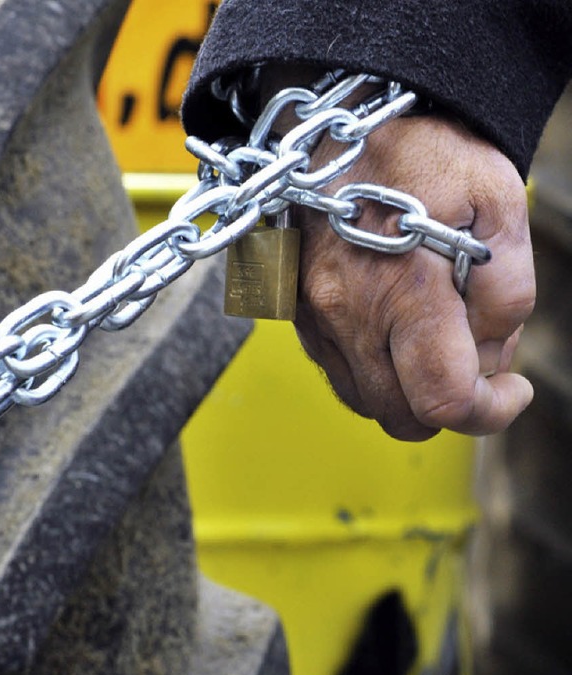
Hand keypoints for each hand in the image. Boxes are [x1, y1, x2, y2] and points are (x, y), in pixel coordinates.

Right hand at [293, 114, 534, 440]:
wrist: (343, 124)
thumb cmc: (421, 152)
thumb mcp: (499, 205)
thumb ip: (508, 294)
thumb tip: (488, 359)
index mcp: (403, 287)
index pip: (443, 399)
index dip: (490, 412)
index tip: (510, 391)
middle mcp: (347, 313)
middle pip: (401, 416)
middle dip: (448, 407)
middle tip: (475, 365)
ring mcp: (313, 317)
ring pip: (366, 401)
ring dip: (408, 392)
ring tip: (434, 342)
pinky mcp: (297, 314)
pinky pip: (337, 372)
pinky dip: (374, 371)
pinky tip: (394, 332)